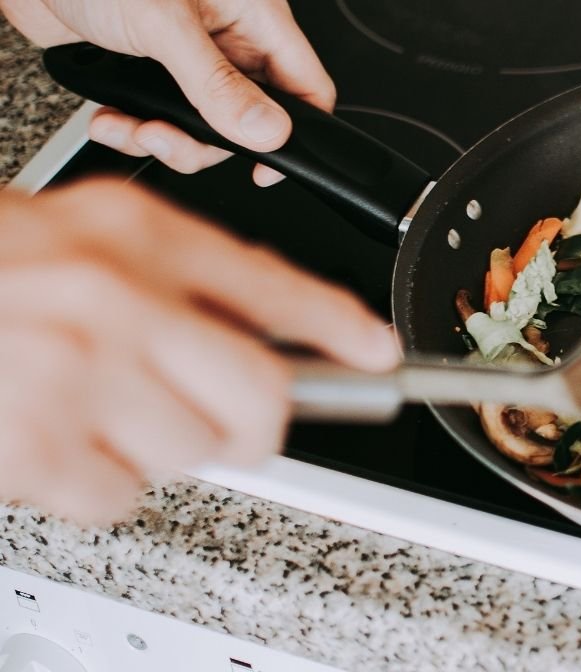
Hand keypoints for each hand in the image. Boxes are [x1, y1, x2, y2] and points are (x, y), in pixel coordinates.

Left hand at [0, 0, 333, 185]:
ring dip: (160, 138)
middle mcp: (228, 38)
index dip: (296, 133)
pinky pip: (160, 117)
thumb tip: (267, 132)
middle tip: (166, 138)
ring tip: (130, 126)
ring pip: (201, 126)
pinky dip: (133, 127)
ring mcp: (191, 56)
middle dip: (202, 141)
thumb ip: (217, 84)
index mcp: (254, 15)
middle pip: (247, 119)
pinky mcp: (152, 70)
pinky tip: (110, 117)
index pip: (305, 85)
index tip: (266, 168)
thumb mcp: (165, 25)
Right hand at [0, 178, 397, 522]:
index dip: (340, 326)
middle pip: (260, 397)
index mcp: (136, 234)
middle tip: (228, 424)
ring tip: (103, 411)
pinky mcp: (36, 443)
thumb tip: (282, 344)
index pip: (274, 285)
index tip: (380, 355)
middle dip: (257, 426)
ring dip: (162, 450)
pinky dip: (101, 484)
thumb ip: (186, 281)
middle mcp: (114, 297)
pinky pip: (123, 497)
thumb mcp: (95, 239)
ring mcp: (75, 372)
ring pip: (194, 454)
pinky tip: (61, 438)